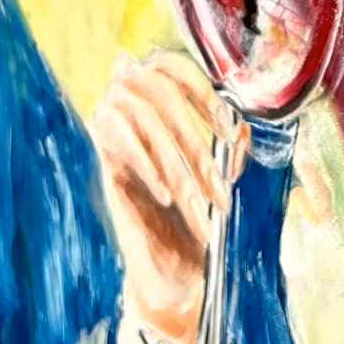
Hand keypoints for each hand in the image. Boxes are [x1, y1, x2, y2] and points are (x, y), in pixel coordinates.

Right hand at [92, 52, 246, 343]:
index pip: (172, 66)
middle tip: (220, 187)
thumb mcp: (223, 183)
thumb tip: (244, 125)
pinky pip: (116, 141)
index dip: (201, 90)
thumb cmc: (200, 223)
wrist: (172, 276)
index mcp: (163, 104)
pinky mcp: (100, 163)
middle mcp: (130, 108)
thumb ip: (232, 152)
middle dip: (196, 140)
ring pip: (141, 117)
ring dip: (178, 162)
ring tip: (200, 203)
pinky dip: (146, 165)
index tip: (228, 130)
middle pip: (158, 91)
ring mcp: (111, 134)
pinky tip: (167, 196)